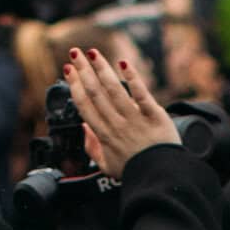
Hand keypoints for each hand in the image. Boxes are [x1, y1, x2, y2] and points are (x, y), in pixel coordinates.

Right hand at [64, 47, 180, 180]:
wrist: (161, 177)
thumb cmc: (135, 171)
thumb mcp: (107, 166)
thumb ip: (93, 148)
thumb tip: (84, 130)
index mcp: (104, 135)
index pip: (85, 105)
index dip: (74, 86)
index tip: (68, 70)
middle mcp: (116, 124)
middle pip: (95, 93)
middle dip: (83, 71)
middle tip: (74, 53)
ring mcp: (135, 119)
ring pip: (114, 90)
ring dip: (102, 68)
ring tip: (92, 52)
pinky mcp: (153, 115)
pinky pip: (141, 94)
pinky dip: (132, 78)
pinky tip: (123, 63)